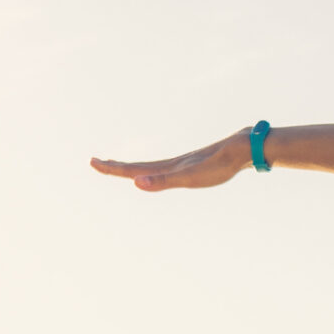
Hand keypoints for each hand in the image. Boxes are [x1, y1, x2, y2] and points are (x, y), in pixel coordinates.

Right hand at [90, 130, 251, 192]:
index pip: (132, 170)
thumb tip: (135, 182)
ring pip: (151, 167)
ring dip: (133, 168)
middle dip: (115, 167)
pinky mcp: (193, 166)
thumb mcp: (189, 177)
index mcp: (166, 168)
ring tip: (121, 167)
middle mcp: (171, 165)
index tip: (92, 162)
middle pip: (137, 167)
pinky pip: (166, 170)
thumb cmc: (217, 166)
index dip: (112, 168)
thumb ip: (162, 181)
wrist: (240, 150)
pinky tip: (158, 172)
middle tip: (95, 162)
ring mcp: (182, 165)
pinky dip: (154, 171)